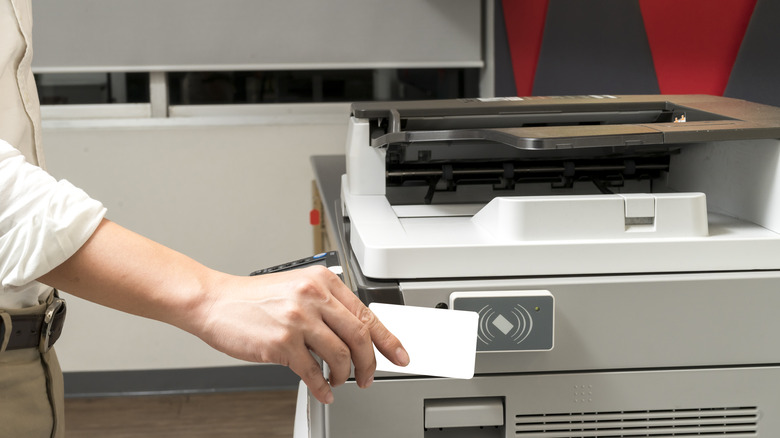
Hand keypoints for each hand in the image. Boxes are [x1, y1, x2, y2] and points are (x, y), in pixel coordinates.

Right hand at [193, 265, 409, 403]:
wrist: (215, 302)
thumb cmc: (253, 298)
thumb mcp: (296, 290)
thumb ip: (326, 307)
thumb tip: (354, 336)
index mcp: (321, 281)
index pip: (365, 313)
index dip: (387, 339)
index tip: (400, 355)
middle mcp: (313, 297)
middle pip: (359, 336)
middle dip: (369, 363)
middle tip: (368, 377)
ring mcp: (298, 319)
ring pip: (340, 355)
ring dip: (344, 375)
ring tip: (338, 381)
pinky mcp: (282, 343)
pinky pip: (313, 372)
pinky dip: (322, 387)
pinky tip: (323, 391)